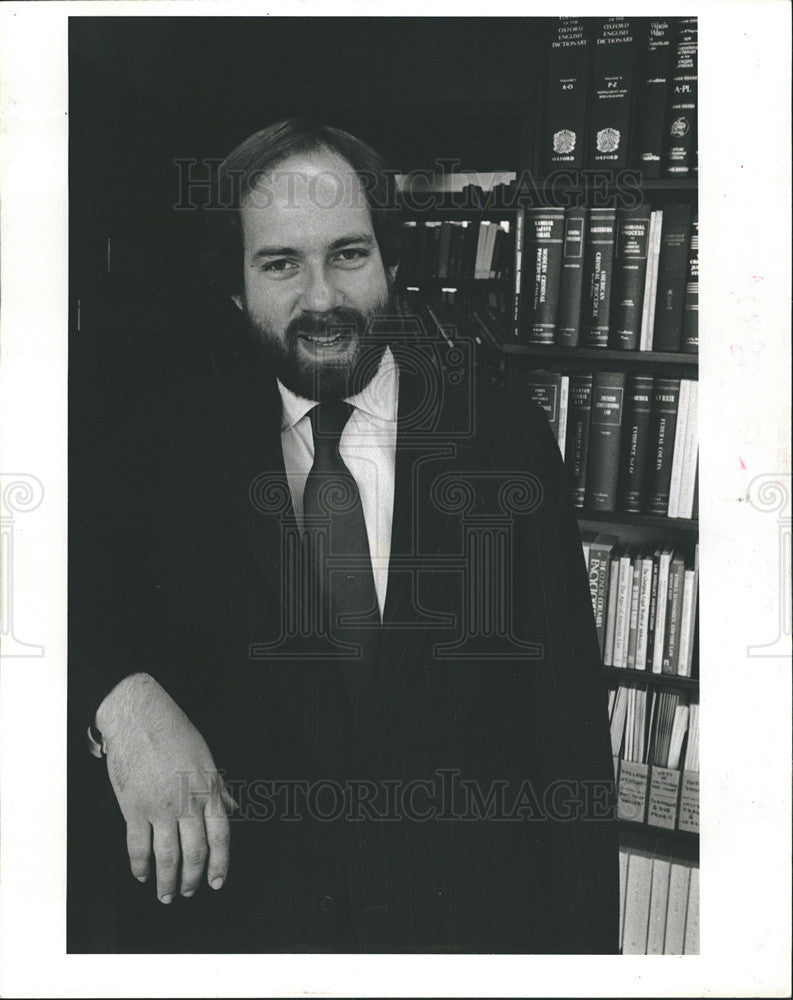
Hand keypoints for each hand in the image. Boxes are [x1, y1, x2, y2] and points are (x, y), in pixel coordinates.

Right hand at [95, 672, 234, 903]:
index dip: (220, 863)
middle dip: (193, 879)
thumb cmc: (173, 731)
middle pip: (194, 852)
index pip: (220, 836)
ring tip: (167, 894)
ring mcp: (159, 807)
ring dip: (167, 881)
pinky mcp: (134, 807)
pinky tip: (142, 874)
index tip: (217, 882)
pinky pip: (137, 846)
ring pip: (167, 856)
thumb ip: (217, 787)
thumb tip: (231, 808)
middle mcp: (186, 801)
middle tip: (189, 892)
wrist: (138, 717)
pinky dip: (140, 866)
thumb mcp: (205, 756)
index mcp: (207, 788)